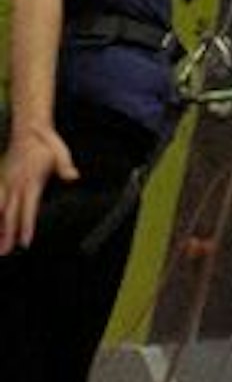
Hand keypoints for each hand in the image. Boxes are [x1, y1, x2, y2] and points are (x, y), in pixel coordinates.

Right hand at [0, 119, 74, 253]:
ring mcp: (7, 183)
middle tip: (6, 252)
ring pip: (1, 210)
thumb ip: (64, 166)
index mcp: (31, 181)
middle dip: (8, 234)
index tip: (25, 242)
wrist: (29, 129)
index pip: (28, 208)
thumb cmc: (46, 144)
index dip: (26, 225)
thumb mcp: (59, 151)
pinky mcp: (2, 180)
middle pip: (11, 213)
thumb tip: (73, 177)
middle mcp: (16, 184)